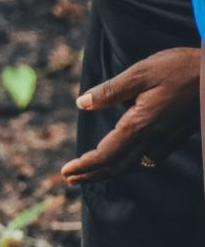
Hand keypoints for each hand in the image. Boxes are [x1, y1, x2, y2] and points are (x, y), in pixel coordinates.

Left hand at [61, 47, 199, 184]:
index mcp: (140, 124)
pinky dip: (128, 165)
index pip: (105, 155)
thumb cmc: (181, 68)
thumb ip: (110, 91)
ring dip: (108, 173)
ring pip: (132, 166)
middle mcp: (154, 138)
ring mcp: (167, 140)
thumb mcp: (142, 72)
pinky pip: (148, 160)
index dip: (84, 165)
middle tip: (69, 179)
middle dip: (91, 175)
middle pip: (116, 167)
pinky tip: (123, 161)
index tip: (65, 172)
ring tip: (89, 174)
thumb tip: (81, 103)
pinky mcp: (176, 138)